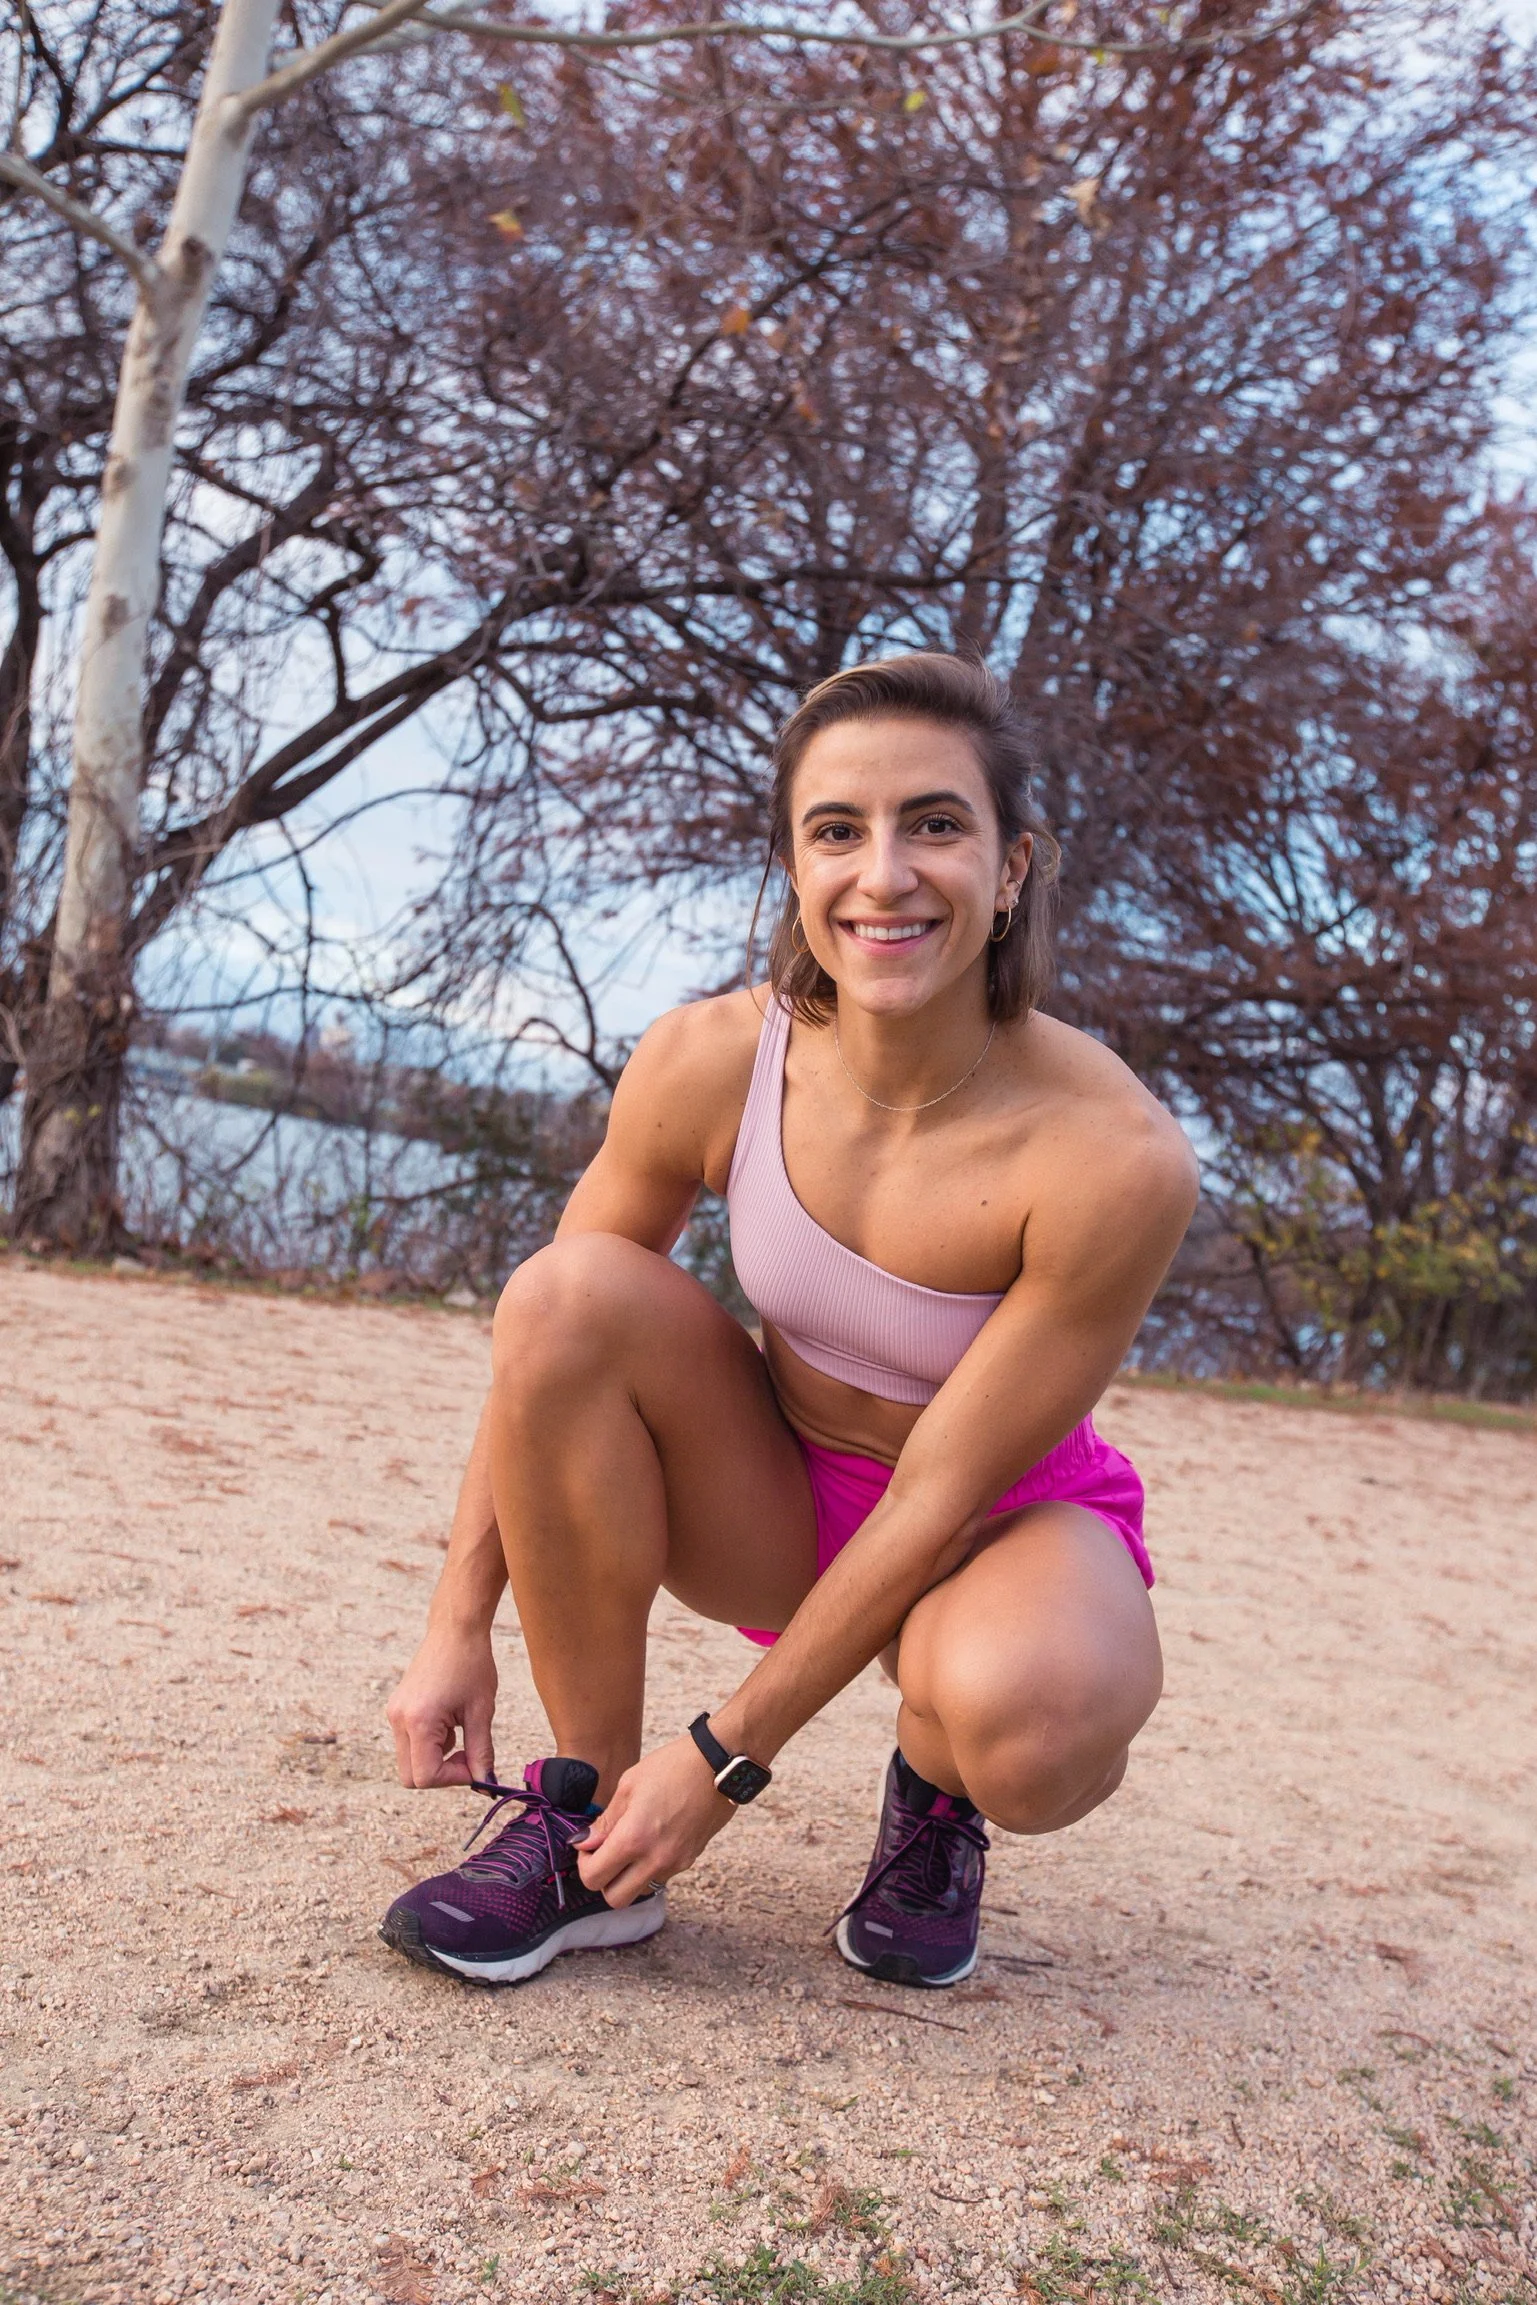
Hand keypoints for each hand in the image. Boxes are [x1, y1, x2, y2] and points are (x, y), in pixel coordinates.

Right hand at [387, 1623, 496, 1786]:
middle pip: (411, 1776)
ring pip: (409, 1761)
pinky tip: (449, 1719)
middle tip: (468, 1754)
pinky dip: (429, 1743)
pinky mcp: (396, 1708)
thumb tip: (485, 1781)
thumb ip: (481, 1751)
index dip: (454, 1778)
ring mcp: (394, 1713)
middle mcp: (399, 1719)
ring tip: (460, 1728)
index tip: (475, 1764)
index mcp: (419, 1721)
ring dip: (436, 1757)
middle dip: (441, 1773)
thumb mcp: (481, 1711)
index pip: (426, 1777)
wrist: (455, 1629)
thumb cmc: (471, 1664)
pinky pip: (409, 1742)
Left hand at [576, 1734, 732, 1906]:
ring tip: (631, 1844)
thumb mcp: (629, 1784)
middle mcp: (655, 1859)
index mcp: (634, 1838)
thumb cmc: (673, 1766)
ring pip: (639, 1890)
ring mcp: (676, 1863)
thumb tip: (583, 1842)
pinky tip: (653, 1838)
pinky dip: (650, 1866)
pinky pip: (661, 1876)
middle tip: (605, 1852)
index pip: (594, 1878)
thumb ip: (606, 1821)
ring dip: (628, 1876)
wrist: (720, 1764)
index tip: (588, 1845)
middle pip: (615, 1899)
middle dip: (604, 1880)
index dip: (584, 1863)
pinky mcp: (690, 1860)